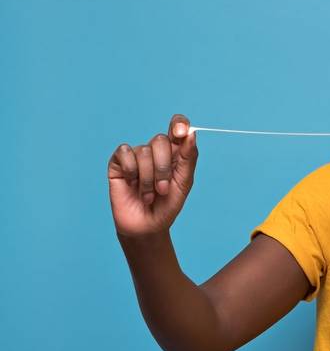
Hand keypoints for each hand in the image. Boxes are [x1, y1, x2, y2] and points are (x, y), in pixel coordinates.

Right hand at [108, 114, 198, 236]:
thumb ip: (188, 158)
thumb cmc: (167, 205)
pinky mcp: (118, 162)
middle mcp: (155, 150)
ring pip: (143, 151)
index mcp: (175, 152)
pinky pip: (125, 152)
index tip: (180, 132)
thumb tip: (191, 134)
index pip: (177, 126)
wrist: (147, 226)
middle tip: (163, 189)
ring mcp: (136, 155)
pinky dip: (132, 170)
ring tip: (149, 195)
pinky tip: (132, 184)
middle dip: (163, 168)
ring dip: (148, 178)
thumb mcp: (184, 183)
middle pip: (160, 140)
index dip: (179, 124)